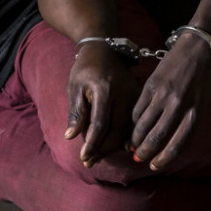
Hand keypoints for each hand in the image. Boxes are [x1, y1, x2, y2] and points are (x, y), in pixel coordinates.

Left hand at [64, 42, 140, 166]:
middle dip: (102, 149)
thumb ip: (76, 112)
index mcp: (105, 88)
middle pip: (117, 131)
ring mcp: (135, 96)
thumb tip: (71, 137)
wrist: (105, 49)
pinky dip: (122, 138)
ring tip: (97, 157)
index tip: (84, 158)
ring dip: (112, 147)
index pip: (100, 124)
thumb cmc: (86, 68)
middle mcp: (124, 93)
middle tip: (89, 161)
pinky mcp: (140, 99)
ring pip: (128, 131)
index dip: (92, 144)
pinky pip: (133, 124)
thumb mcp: (75, 87)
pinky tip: (111, 146)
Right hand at [128, 35, 210, 169]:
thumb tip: (166, 145)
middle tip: (138, 158)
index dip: (164, 159)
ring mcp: (163, 94)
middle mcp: (179, 105)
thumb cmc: (202, 81)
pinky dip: (133, 122)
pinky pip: (138, 109)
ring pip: (143, 125)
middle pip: (157, 137)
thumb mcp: (202, 103)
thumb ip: (187, 123)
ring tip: (132, 146)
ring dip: (135, 139)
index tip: (155, 166)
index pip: (178, 143)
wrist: (198, 49)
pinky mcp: (151, 85)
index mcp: (196, 112)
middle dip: (145, 152)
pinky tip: (132, 127)